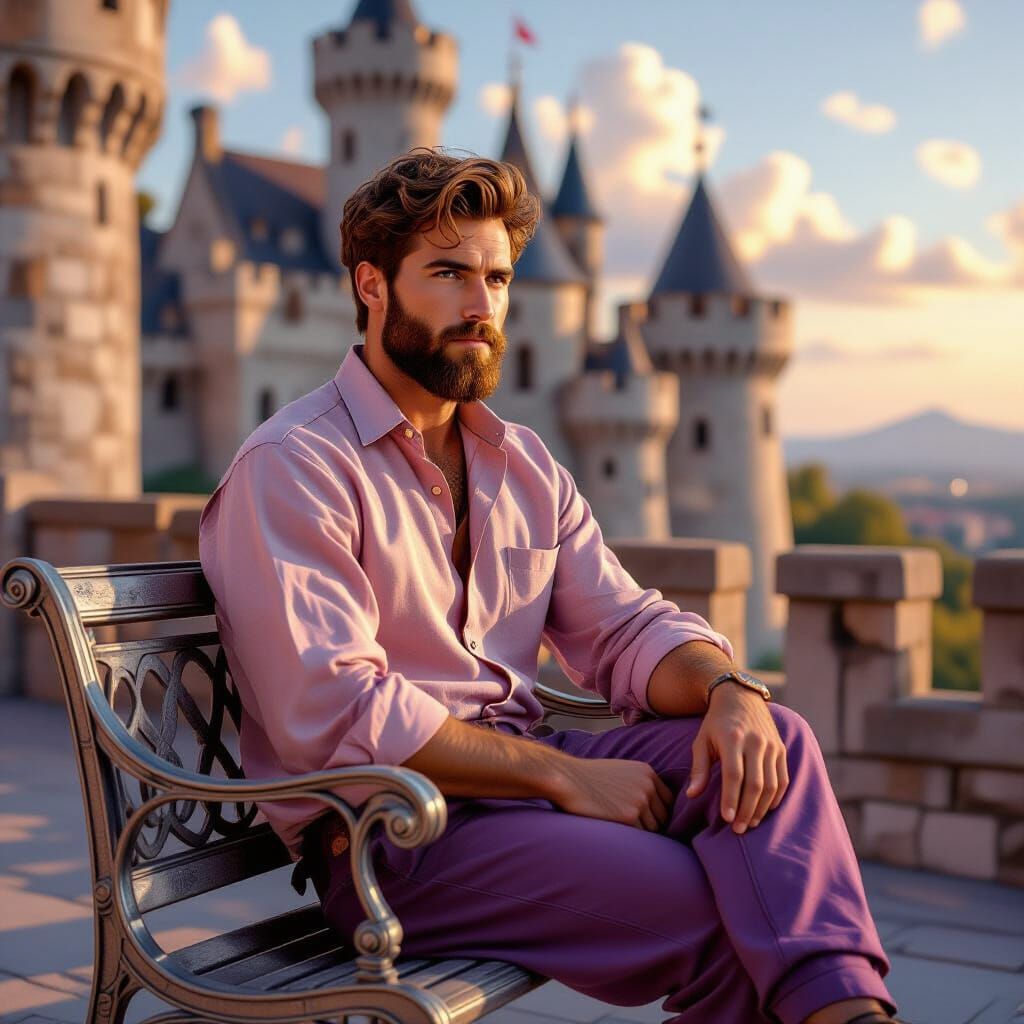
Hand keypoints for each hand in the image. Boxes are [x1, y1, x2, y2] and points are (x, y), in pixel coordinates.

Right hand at [548, 756, 674, 831]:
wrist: (567, 779)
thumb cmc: (589, 778)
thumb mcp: (620, 771)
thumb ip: (640, 784)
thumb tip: (655, 808)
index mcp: (647, 772)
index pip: (667, 801)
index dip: (657, 813)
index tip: (645, 820)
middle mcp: (647, 785)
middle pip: (663, 817)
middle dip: (651, 825)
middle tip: (633, 831)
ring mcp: (640, 801)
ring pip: (652, 829)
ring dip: (640, 833)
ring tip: (621, 831)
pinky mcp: (629, 817)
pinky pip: (639, 836)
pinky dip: (630, 838)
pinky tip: (616, 833)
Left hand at [686, 684, 788, 833]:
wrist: (740, 697)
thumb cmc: (716, 723)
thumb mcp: (702, 741)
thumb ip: (699, 768)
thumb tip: (691, 795)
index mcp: (733, 738)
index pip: (734, 775)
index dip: (731, 799)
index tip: (727, 819)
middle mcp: (756, 742)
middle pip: (755, 783)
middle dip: (746, 810)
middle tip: (738, 829)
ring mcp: (771, 745)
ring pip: (771, 784)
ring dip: (762, 808)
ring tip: (750, 823)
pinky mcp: (781, 749)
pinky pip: (783, 779)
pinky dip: (776, 797)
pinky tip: (765, 809)